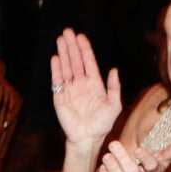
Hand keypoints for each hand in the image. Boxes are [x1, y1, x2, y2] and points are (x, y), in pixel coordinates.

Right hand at [51, 28, 121, 147]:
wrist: (89, 139)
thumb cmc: (102, 124)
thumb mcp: (114, 104)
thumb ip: (114, 87)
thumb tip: (114, 69)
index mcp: (94, 84)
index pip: (88, 62)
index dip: (84, 49)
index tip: (80, 37)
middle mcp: (80, 84)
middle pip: (75, 61)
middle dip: (71, 46)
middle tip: (67, 32)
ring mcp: (69, 89)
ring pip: (66, 67)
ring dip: (63, 53)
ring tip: (60, 40)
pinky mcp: (59, 97)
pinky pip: (57, 81)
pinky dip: (56, 69)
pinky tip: (56, 58)